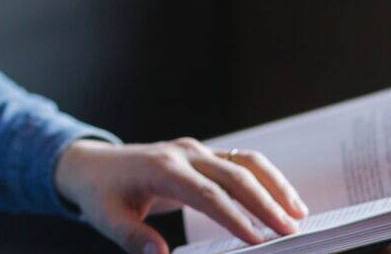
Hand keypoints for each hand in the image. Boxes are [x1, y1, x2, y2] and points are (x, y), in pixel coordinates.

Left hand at [54, 138, 308, 253]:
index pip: (205, 193)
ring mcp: (194, 151)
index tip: (258, 240)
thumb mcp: (106, 218)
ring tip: (298, 213)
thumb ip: (132, 237)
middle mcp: (183, 154)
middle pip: (233, 174)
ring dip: (274, 184)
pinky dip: (265, 179)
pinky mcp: (202, 154)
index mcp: (161, 168)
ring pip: (244, 161)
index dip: (233, 216)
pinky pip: (240, 162)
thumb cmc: (100, 192)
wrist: (91, 163)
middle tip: (291, 230)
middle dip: (265, 201)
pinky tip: (282, 200)